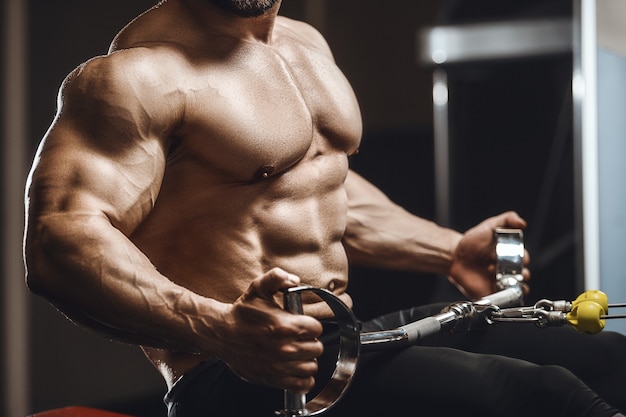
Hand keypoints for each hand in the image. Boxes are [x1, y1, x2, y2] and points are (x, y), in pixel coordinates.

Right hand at [216, 267, 323, 392]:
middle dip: (310, 341)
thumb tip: (294, 279)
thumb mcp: (258, 288)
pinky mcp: (273, 379)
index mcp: (285, 326)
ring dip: (307, 359)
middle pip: (317, 349)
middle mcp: (285, 348)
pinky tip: (296, 368)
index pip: (317, 329)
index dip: (311, 325)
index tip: (303, 325)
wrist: (221, 334)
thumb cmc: (241, 313)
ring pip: (311, 367)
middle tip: (299, 338)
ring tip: (297, 352)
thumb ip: (277, 277)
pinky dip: (303, 379)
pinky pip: (302, 385)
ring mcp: (280, 366)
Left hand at [448, 211, 530, 298]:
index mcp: (511, 254)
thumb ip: (506, 220)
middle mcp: (508, 269)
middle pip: (524, 274)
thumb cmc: (472, 242)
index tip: (517, 255)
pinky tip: (502, 291)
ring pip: (518, 288)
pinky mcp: (493, 292)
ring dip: (516, 286)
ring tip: (504, 280)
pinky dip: (508, 299)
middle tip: (510, 269)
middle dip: (522, 273)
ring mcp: (501, 281)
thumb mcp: (489, 226)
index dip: (523, 257)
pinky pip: (506, 300)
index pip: (525, 257)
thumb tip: (522, 223)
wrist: (455, 256)